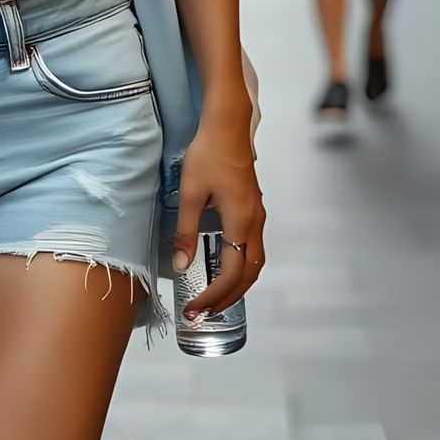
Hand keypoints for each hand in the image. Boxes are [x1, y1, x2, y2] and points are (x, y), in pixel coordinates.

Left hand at [171, 118, 265, 319]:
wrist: (228, 125)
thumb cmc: (207, 154)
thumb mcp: (189, 192)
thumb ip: (186, 231)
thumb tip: (182, 266)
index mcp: (240, 221)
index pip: (230, 273)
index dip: (213, 296)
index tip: (194, 310)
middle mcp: (255, 222)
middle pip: (249, 274)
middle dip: (227, 298)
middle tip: (203, 313)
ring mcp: (257, 216)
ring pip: (255, 262)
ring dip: (237, 284)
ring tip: (213, 298)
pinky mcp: (254, 208)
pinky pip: (253, 248)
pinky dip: (241, 267)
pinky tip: (223, 268)